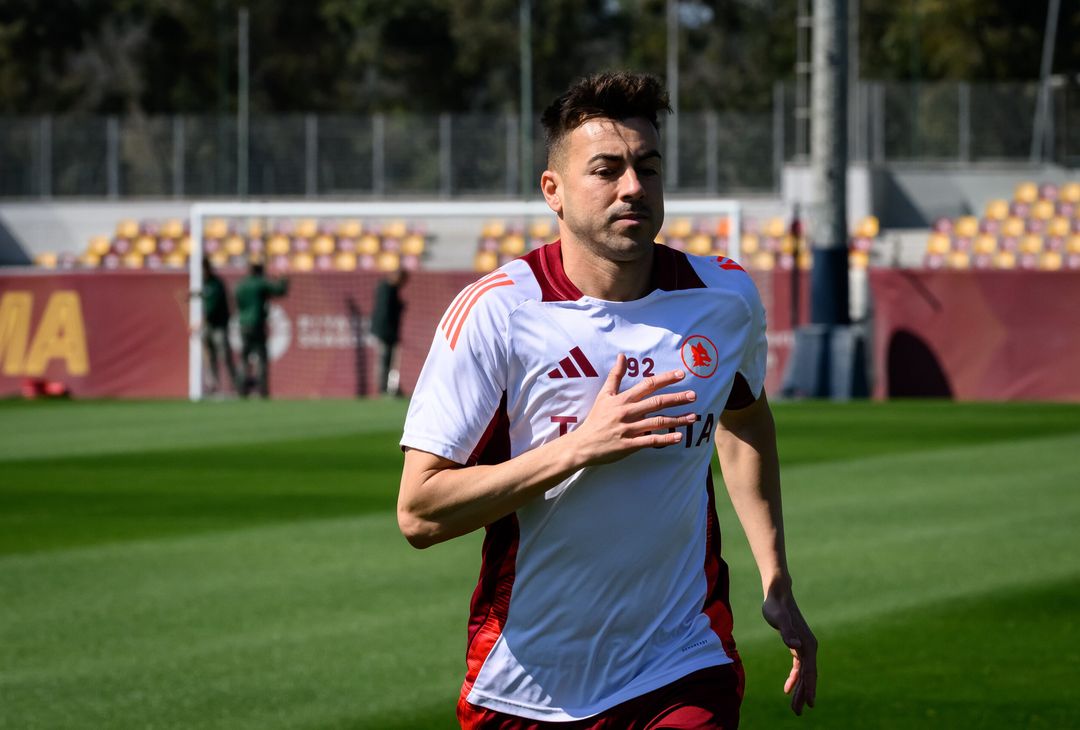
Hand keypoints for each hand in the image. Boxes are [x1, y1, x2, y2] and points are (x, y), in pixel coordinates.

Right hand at [566, 353, 697, 466]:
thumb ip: (615, 376)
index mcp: (623, 399)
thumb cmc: (595, 419)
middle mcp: (628, 412)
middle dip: (676, 398)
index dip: (665, 379)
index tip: (681, 375)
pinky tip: (679, 437)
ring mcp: (630, 429)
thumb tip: (622, 356)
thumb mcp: (604, 395)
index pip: (648, 385)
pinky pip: (651, 440)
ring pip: (658, 422)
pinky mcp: (630, 445)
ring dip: (677, 419)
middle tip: (693, 395)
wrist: (583, 444)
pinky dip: (666, 439)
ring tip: (693, 417)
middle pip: (657, 403)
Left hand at [762, 581, 817, 714]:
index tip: (808, 704)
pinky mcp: (797, 645)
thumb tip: (795, 646)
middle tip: (798, 712)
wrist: (777, 593)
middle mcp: (809, 647)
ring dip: (800, 689)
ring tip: (795, 706)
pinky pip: (799, 667)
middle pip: (808, 676)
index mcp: (808, 645)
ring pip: (804, 673)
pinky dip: (795, 678)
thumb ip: (787, 632)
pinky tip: (788, 688)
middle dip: (804, 694)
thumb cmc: (776, 606)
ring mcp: (804, 647)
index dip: (809, 688)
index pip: (809, 672)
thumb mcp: (779, 619)